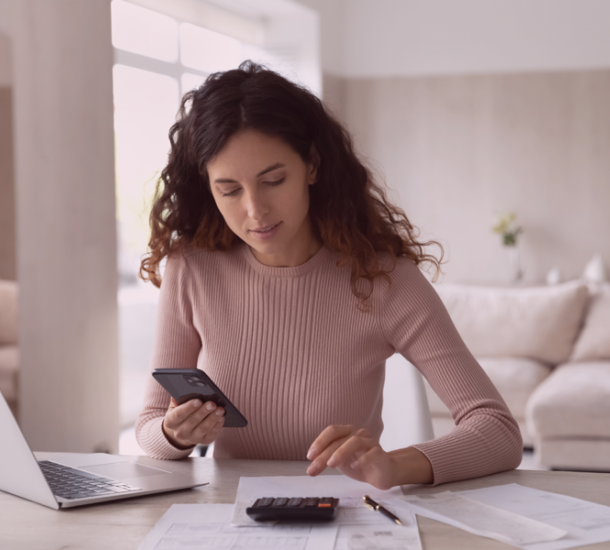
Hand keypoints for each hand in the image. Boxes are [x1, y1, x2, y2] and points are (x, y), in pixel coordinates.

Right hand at [162, 398, 224, 448]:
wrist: (185, 428)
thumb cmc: (182, 411)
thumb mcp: (176, 405)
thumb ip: (179, 398)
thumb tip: (183, 391)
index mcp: (171, 421)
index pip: (179, 414)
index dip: (189, 407)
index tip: (198, 400)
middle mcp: (180, 432)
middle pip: (192, 421)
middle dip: (203, 411)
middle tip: (212, 403)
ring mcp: (192, 438)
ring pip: (203, 428)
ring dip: (213, 418)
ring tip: (220, 409)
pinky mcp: (204, 441)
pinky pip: (211, 434)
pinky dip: (217, 426)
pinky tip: (221, 418)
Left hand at [306, 425, 433, 489]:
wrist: (384, 472)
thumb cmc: (360, 464)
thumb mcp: (340, 461)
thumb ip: (327, 458)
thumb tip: (311, 462)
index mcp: (347, 433)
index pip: (331, 431)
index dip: (319, 442)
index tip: (310, 456)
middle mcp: (358, 434)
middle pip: (339, 439)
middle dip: (324, 454)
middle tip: (314, 468)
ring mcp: (370, 442)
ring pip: (355, 441)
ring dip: (341, 452)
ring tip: (331, 464)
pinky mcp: (380, 454)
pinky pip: (372, 453)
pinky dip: (362, 459)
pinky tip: (354, 466)